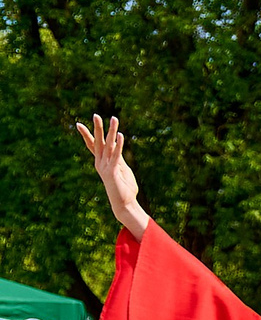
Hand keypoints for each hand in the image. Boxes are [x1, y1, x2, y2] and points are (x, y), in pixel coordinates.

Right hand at [73, 114, 150, 239]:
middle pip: (98, 142)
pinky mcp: (113, 171)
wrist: (124, 204)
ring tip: (114, 119)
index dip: (87, 135)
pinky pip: (116, 156)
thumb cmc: (124, 188)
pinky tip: (121, 136)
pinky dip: (119, 145)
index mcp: (101, 162)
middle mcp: (100, 163)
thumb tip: (116, 145)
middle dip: (97, 128)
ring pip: (108, 146)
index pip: (93, 145)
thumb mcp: (121, 169)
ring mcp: (106, 167)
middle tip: (95, 115)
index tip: (78, 123)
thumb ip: (118, 157)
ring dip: (111, 132)